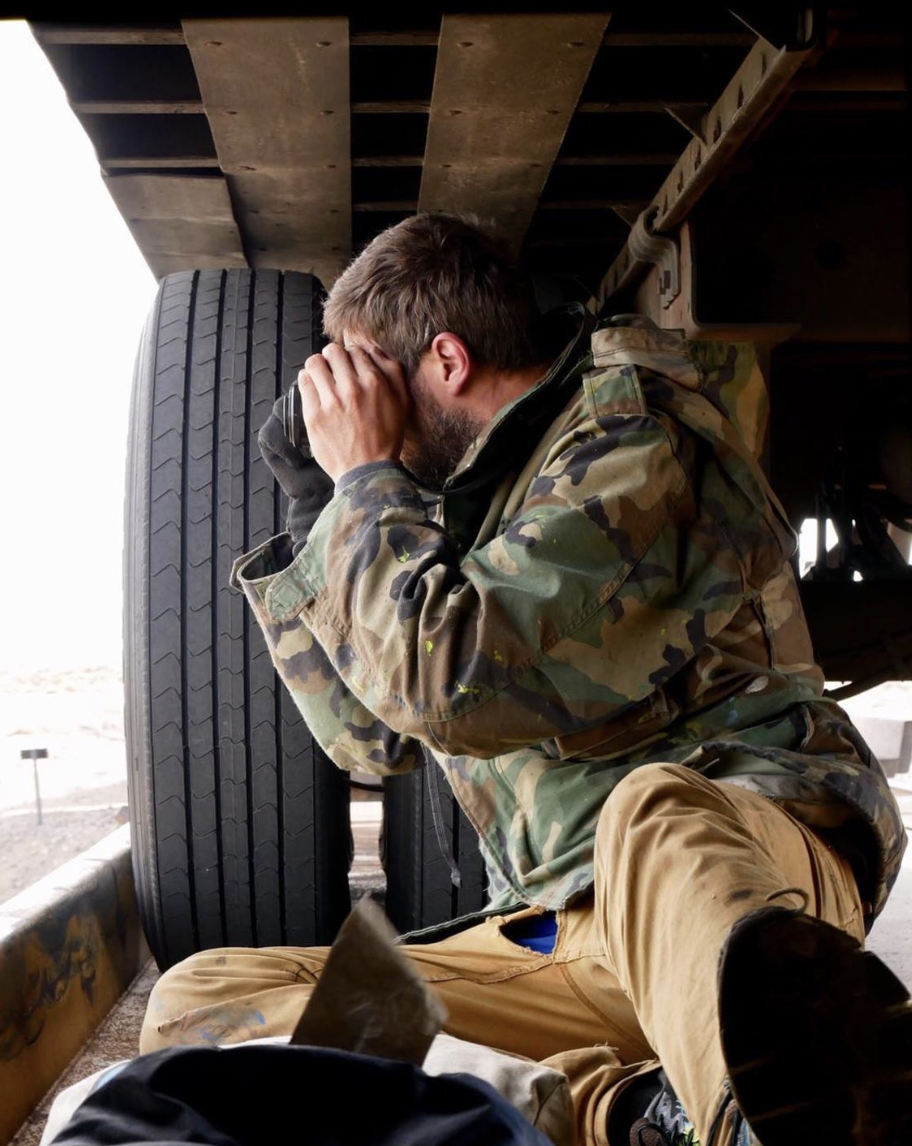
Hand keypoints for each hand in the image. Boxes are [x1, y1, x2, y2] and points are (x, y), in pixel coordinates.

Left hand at [297, 343, 409, 482]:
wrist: (367, 471)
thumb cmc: (386, 438)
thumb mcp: (402, 403)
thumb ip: (392, 372)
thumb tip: (373, 349)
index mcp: (375, 383)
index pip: (355, 350)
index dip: (352, 356)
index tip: (351, 366)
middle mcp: (351, 389)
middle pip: (333, 352)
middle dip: (333, 357)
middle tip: (335, 370)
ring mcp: (330, 402)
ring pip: (314, 363)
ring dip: (318, 366)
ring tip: (322, 377)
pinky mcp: (313, 415)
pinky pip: (303, 383)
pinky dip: (307, 380)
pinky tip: (315, 389)